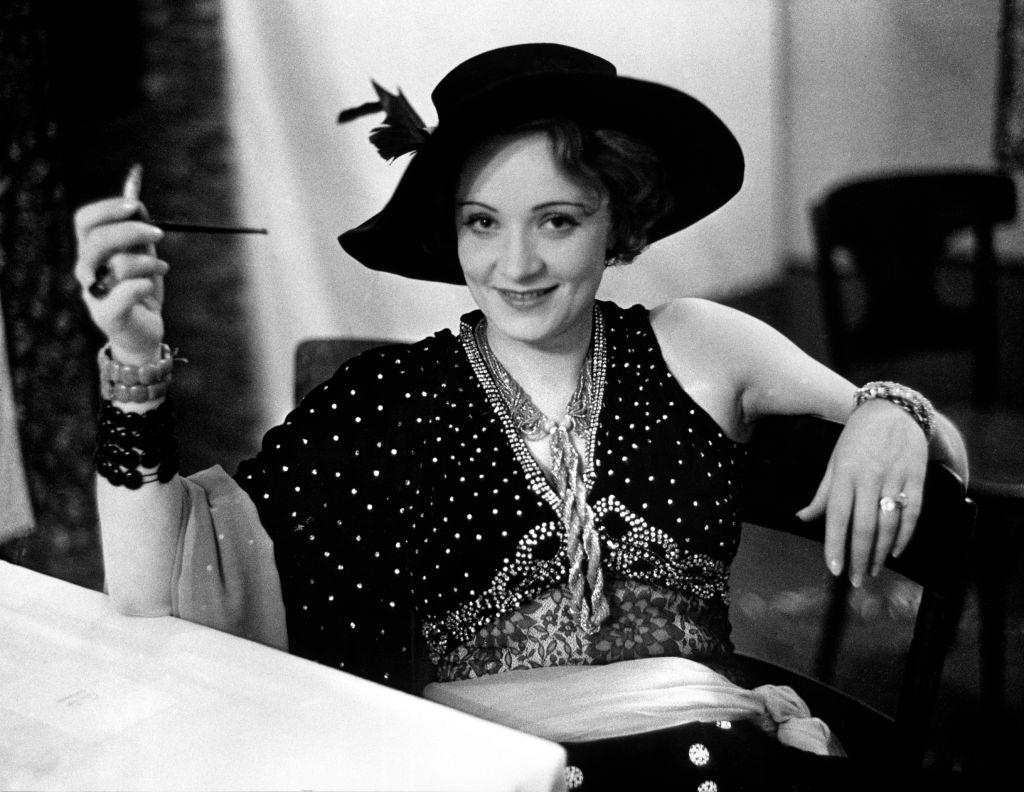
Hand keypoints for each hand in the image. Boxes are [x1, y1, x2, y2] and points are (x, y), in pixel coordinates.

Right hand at [74, 197, 167, 364]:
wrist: (143, 334)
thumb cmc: (139, 290)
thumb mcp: (141, 256)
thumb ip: (137, 232)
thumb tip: (136, 202)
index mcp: (91, 252)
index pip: (85, 221)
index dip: (107, 209)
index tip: (135, 205)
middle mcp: (87, 271)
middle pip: (98, 240)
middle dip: (132, 231)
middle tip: (159, 234)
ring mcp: (94, 294)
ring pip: (117, 266)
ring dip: (146, 262)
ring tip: (161, 268)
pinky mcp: (108, 316)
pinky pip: (124, 294)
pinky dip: (142, 286)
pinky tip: (150, 286)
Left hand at [796, 400, 928, 585]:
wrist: (892, 410)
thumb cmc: (856, 438)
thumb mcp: (834, 461)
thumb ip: (822, 494)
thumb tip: (801, 518)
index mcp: (844, 474)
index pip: (836, 517)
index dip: (835, 546)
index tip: (834, 570)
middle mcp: (868, 478)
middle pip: (864, 527)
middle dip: (860, 558)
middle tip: (857, 581)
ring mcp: (893, 478)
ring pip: (888, 524)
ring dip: (882, 552)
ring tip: (874, 570)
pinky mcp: (915, 477)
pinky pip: (912, 512)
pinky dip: (905, 535)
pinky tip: (897, 552)